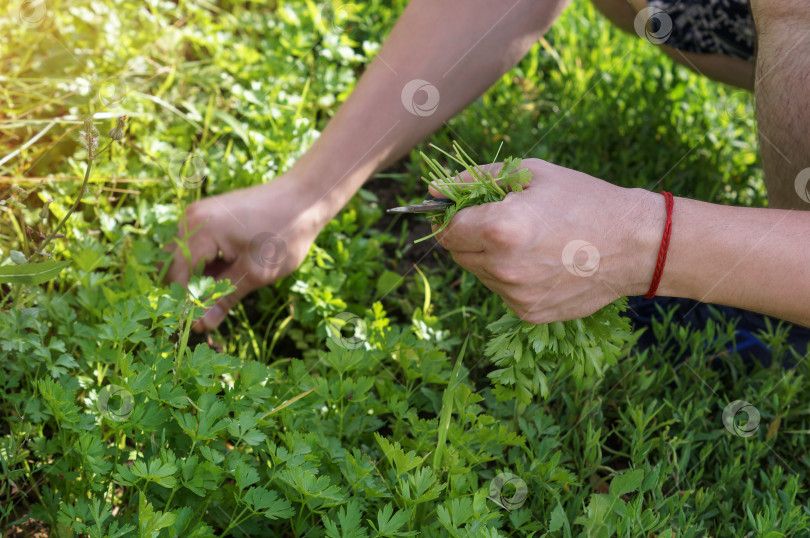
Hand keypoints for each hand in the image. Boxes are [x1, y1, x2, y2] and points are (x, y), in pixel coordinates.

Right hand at [166, 174, 327, 330]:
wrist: (305, 197)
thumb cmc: (285, 232)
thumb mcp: (256, 272)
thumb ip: (225, 297)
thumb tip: (202, 325)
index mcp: (199, 230)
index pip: (178, 276)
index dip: (187, 304)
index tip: (200, 327)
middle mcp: (192, 218)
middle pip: (175, 265)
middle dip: (189, 291)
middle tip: (211, 314)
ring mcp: (200, 215)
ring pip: (186, 257)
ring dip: (199, 279)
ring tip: (225, 294)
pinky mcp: (212, 216)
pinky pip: (198, 246)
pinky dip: (208, 265)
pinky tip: (230, 276)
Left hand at [429, 159, 662, 322]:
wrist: (635, 244)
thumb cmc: (585, 200)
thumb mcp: (532, 174)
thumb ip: (478, 179)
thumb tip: (435, 188)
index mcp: (499, 229)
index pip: (446, 230)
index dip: (452, 217)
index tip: (467, 210)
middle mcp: (502, 267)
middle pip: (457, 254)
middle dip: (470, 237)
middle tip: (502, 222)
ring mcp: (515, 295)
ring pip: (480, 273)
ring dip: (490, 257)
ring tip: (529, 241)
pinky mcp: (528, 313)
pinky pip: (502, 292)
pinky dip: (511, 277)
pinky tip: (541, 262)